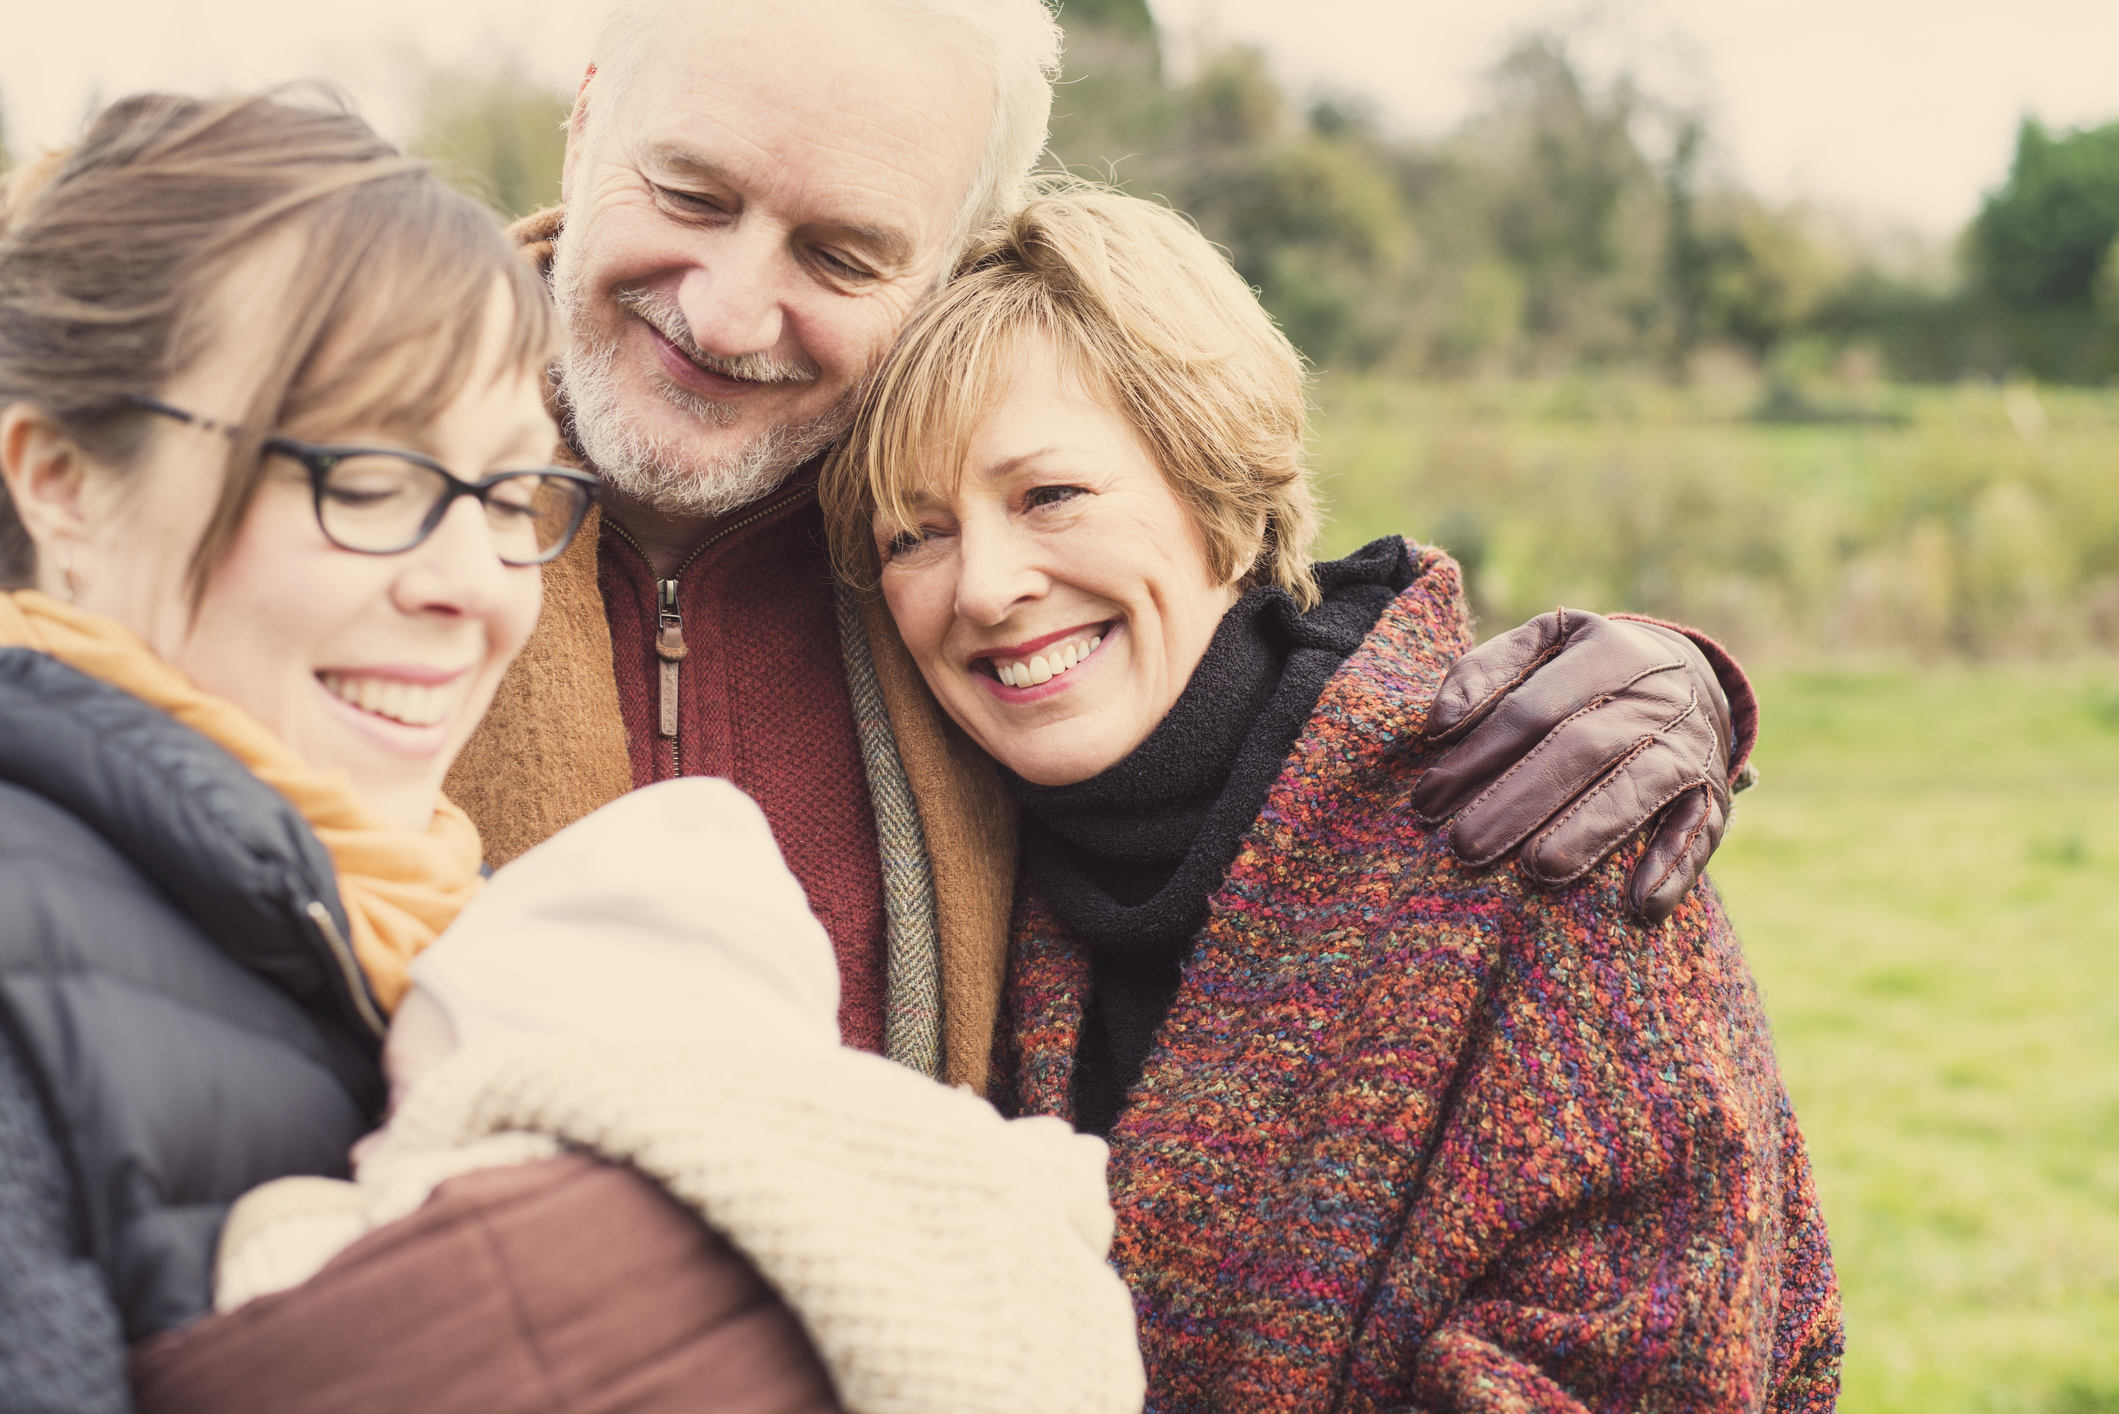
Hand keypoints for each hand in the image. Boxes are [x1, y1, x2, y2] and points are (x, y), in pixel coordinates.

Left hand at [1412, 608, 1734, 924]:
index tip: (1429, 798)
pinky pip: (1699, 831)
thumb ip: (1484, 670)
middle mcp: (1653, 697)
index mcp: (1605, 653)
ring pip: (1640, 787)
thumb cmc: (1586, 668)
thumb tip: (1439, 724)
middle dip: (1520, 799)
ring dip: (1590, 830)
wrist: (1691, 674)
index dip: (1479, 754)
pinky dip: (1674, 868)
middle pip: (1581, 748)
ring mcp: (1689, 745)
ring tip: (1538, 869)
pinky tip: (1641, 906)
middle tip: (1465, 847)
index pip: (1532, 709)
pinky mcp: (1713, 793)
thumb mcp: (1542, 643)